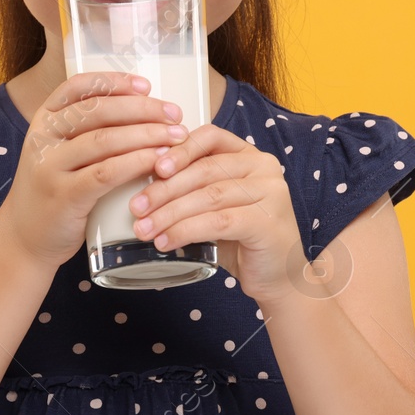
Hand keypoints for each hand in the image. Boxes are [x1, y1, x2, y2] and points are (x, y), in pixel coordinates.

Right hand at [0, 72, 188, 271]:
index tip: (146, 86)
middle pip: (99, 110)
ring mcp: (50, 166)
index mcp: (45, 119)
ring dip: (147, 135)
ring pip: (105, 140)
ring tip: (175, 137)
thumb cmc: (55, 190)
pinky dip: (136, 163)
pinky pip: (106, 173)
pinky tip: (157, 160)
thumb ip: (89, 131)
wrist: (24, 238)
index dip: (115, 82)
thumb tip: (144, 109)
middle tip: (174, 115)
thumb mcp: (60, 152)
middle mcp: (44, 137)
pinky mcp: (64, 196)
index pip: (79, 87)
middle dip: (143, 109)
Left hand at [128, 124, 305, 308]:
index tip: (154, 168)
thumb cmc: (242, 238)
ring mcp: (270, 193)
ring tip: (145, 228)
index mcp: (249, 155)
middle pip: (204, 170)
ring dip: (170, 214)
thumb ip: (193, 188)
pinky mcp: (267, 222)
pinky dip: (186, 231)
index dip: (179, 150)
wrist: (278, 276)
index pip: (210, 138)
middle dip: (164, 190)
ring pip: (208, 197)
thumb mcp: (216, 205)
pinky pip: (217, 222)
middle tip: (137, 208)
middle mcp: (263, 167)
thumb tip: (145, 188)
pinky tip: (167, 241)